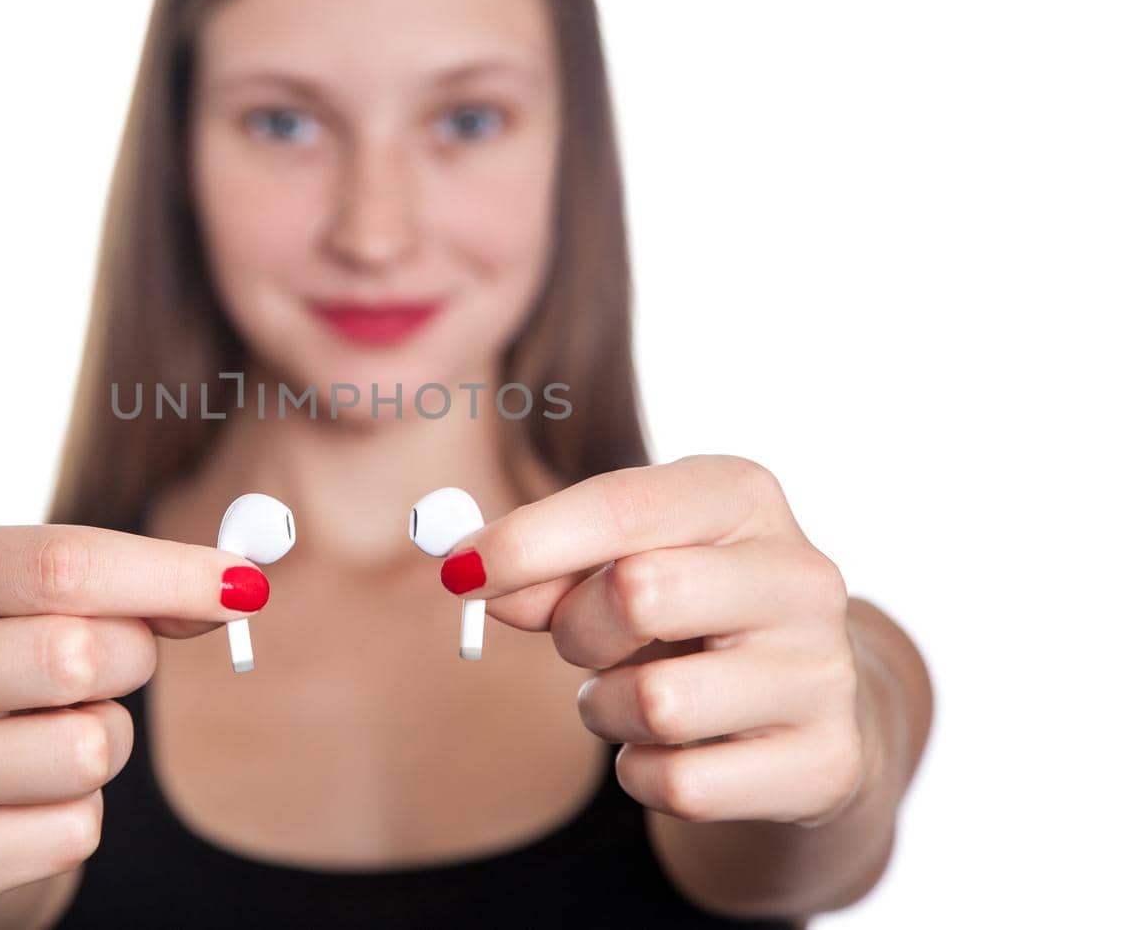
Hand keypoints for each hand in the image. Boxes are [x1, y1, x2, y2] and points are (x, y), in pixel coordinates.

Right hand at [0, 519, 269, 900]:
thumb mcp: (35, 587)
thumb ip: (128, 579)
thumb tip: (235, 586)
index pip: (64, 564)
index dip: (172, 574)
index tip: (246, 583)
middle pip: (81, 655)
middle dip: (131, 658)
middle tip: (107, 662)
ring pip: (86, 749)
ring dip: (104, 738)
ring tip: (50, 727)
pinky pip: (73, 829)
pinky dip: (78, 809)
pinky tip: (24, 789)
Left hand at [448, 455, 863, 826]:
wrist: (794, 709)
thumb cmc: (682, 615)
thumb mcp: (616, 567)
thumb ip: (546, 567)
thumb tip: (470, 574)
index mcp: (743, 497)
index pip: (622, 506)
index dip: (526, 541)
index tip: (457, 572)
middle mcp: (801, 575)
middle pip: (639, 592)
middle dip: (577, 628)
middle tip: (578, 642)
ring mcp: (825, 672)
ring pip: (656, 702)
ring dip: (605, 708)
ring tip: (631, 693)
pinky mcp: (825, 762)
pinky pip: (680, 784)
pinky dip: (642, 773)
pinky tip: (669, 748)